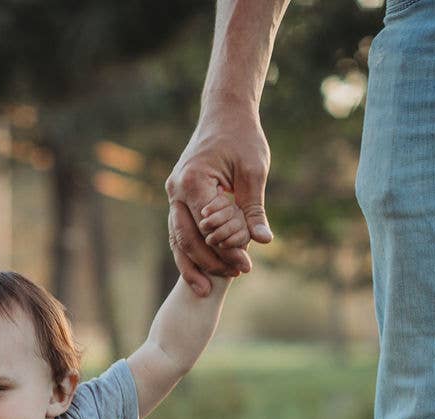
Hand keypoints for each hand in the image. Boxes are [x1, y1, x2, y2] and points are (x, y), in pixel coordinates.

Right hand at [164, 104, 272, 296]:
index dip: (226, 250)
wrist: (224, 114)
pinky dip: (190, 251)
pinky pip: (180, 230)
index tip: (246, 266)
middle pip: (187, 238)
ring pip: (178, 238)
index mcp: (193, 181)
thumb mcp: (254, 172)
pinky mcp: (178, 198)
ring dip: (194, 263)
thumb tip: (262, 241)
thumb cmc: (242, 138)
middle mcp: (176, 190)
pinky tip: (204, 269)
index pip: (208, 226)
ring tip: (208, 289)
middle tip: (234, 277)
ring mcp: (173, 195)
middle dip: (209, 262)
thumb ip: (254, 209)